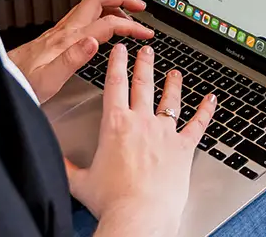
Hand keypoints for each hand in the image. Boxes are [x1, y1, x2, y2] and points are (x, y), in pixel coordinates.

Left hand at [7, 0, 152, 103]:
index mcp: (68, 39)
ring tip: (128, 12)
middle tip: (141, 7)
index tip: (146, 33)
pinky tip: (103, 26)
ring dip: (112, 4)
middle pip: (98, 0)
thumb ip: (71, 60)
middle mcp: (65, 30)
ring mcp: (61, 31)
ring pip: (91, 6)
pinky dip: (100, 14)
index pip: (106, 23)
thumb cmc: (23, 83)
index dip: (130, 25)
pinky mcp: (57, 37)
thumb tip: (93, 42)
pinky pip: (84, 16)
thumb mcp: (48, 79)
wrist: (4, 80)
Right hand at [65, 44, 216, 234]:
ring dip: (172, 83)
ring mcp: (164, 133)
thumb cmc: (111, 201)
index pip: (115, 83)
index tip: (120, 49)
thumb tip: (53, 157)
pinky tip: (211, 99)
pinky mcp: (183, 149)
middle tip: (147, 50)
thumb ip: (67, 165)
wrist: (139, 217)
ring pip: (169, 100)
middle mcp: (140, 122)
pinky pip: (197, 125)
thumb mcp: (80, 181)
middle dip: (144, 63)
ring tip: (175, 72)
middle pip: (143, 84)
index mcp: (114, 124)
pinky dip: (205, 111)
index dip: (117, 62)